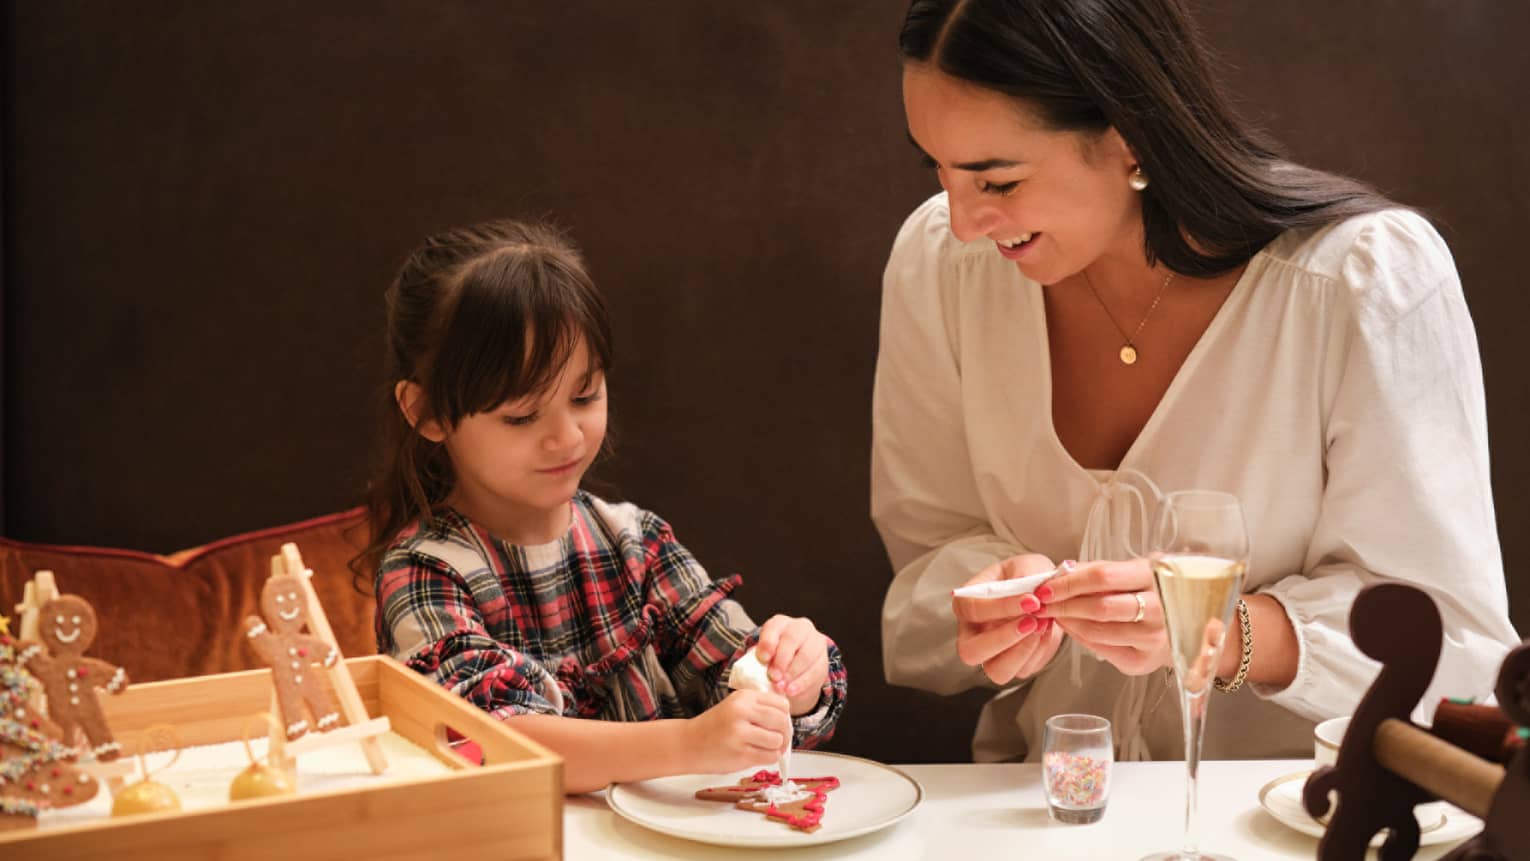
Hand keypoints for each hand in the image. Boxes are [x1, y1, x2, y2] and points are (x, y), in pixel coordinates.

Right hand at [687, 689, 792, 773]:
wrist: (688, 744)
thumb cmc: (714, 727)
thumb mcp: (735, 707)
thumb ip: (758, 708)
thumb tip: (787, 718)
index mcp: (743, 697)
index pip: (781, 704)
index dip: (784, 716)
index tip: (779, 725)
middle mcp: (742, 711)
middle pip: (782, 721)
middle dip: (785, 734)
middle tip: (779, 740)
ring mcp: (740, 732)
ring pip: (778, 740)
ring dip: (776, 748)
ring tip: (764, 748)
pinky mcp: (740, 753)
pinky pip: (770, 757)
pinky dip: (769, 758)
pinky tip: (758, 755)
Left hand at [755, 615, 829, 713]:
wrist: (792, 672)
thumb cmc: (772, 662)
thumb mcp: (763, 658)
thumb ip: (758, 661)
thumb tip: (751, 673)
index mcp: (780, 623)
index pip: (774, 627)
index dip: (768, 642)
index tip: (762, 659)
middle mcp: (800, 627)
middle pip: (792, 638)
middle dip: (782, 659)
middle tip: (773, 676)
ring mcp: (814, 641)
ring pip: (806, 655)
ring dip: (792, 673)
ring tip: (781, 687)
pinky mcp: (823, 659)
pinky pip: (815, 671)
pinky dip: (802, 683)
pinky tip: (791, 691)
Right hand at [952, 554, 1065, 684]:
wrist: (1046, 595)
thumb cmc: (1028, 577)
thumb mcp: (1026, 566)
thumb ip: (1025, 575)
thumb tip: (1029, 588)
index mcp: (966, 604)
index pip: (971, 610)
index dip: (1000, 607)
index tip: (1032, 600)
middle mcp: (972, 633)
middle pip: (970, 652)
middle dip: (1003, 638)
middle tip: (1033, 621)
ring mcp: (991, 654)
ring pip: (996, 671)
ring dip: (1023, 651)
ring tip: (1043, 625)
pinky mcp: (1013, 666)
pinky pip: (1022, 670)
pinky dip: (1038, 652)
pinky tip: (1047, 630)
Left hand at [1034, 558, 1168, 675]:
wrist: (1188, 625)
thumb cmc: (1154, 592)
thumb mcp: (1134, 571)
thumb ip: (1100, 570)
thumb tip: (1061, 571)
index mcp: (1156, 577)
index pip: (1103, 577)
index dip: (1069, 582)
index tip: (1045, 585)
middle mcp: (1160, 609)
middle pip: (1099, 607)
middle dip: (1062, 604)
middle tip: (1039, 602)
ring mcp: (1153, 638)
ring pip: (1097, 630)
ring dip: (1067, 621)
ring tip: (1051, 613)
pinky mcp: (1143, 661)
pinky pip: (1100, 648)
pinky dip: (1078, 636)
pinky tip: (1069, 626)